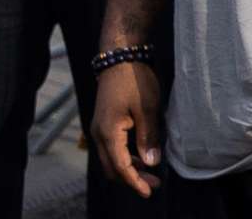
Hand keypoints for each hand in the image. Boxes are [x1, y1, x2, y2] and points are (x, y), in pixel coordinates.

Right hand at [94, 61, 165, 196]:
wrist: (119, 60)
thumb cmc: (135, 81)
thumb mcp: (147, 107)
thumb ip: (148, 136)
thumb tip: (150, 162)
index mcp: (108, 133)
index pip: (120, 166)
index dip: (134, 181)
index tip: (148, 191)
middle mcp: (98, 135)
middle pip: (112, 168)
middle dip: (131, 179)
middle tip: (153, 185)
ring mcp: (99, 130)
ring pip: (111, 159)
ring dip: (129, 168)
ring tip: (151, 173)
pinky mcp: (104, 125)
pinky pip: (112, 149)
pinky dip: (125, 157)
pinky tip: (141, 157)